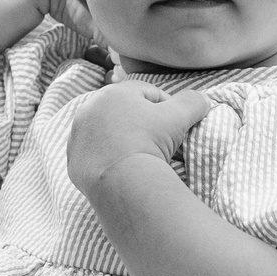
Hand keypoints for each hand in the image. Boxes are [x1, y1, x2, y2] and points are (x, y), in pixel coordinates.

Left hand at [66, 82, 211, 197]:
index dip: (166, 107)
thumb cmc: (149, 142)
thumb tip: (203, 100)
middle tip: (160, 143)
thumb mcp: (179, 117)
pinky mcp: (73, 161)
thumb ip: (193, 102)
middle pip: (124, 113)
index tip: (176, 126)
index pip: (147, 93)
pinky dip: (110, 159)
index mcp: (112, 92)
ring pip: (108, 133)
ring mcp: (77, 136)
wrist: (121, 183)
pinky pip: (96, 156)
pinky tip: (124, 169)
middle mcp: (89, 109)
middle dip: (143, 123)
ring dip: (124, 140)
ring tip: (142, 156)